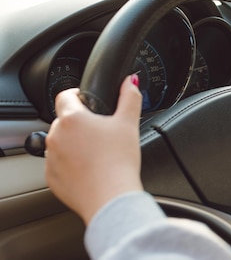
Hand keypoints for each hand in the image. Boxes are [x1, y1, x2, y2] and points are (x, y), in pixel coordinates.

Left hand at [45, 75, 142, 224]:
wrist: (111, 198)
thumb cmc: (119, 161)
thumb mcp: (129, 123)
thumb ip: (129, 97)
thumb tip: (130, 82)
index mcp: (72, 119)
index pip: (65, 95)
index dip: (77, 94)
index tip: (88, 100)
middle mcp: (56, 136)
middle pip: (64, 120)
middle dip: (80, 122)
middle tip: (101, 132)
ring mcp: (51, 159)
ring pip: (61, 142)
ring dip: (74, 143)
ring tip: (97, 152)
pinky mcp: (52, 178)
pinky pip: (58, 164)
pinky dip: (71, 163)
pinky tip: (91, 168)